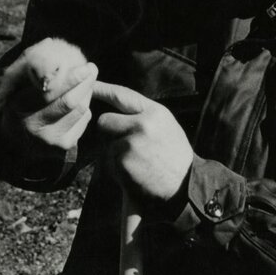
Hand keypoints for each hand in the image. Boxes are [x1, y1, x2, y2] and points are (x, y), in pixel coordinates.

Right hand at [0, 56, 97, 154]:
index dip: (70, 78)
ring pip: (79, 111)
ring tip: (86, 81)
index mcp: (19, 107)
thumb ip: (32, 63)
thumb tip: (50, 43)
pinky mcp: (62, 148)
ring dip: (86, 93)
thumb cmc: (19, 102)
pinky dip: (84, 109)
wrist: (15, 141)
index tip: (84, 65)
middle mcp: (33, 127)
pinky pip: (83, 122)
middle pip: (69, 102)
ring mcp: (49, 140)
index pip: (50, 92)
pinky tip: (79, 102)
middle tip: (92, 68)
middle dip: (84, 82)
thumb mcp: (16, 82)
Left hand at [93, 81, 193, 206]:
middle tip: (126, 144)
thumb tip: (115, 107)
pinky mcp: (123, 164)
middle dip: (109, 131)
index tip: (88, 86)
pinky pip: (109, 162)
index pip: (122, 95)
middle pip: (104, 121)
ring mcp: (132, 144)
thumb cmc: (174, 156)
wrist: (187, 187)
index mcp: (155, 112)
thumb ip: (142, 114)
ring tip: (138, 162)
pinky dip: (117, 168)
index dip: (102, 89)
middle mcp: (143, 125)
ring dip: (114, 152)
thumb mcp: (165, 125)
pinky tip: (135, 174)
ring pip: (105, 143)